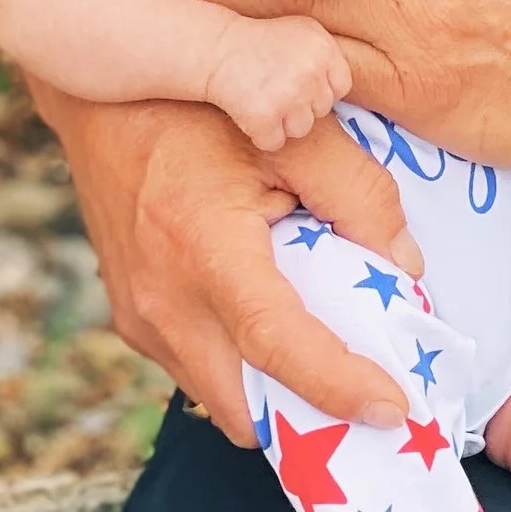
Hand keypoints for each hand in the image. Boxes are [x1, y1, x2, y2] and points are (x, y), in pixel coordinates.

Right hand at [21, 84, 422, 434]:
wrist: (104, 94)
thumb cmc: (201, 104)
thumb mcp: (294, 130)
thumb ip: (359, 193)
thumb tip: (406, 266)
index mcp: (203, 248)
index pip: (277, 345)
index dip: (339, 387)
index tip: (393, 409)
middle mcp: (161, 300)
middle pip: (245, 409)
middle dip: (308, 418)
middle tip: (370, 394)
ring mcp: (139, 316)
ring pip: (220, 397)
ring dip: (275, 395)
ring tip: (333, 357)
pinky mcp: (133, 317)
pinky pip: (198, 369)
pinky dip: (244, 368)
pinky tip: (281, 324)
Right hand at [203, 13, 351, 150]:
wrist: (217, 49)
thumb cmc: (262, 42)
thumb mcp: (304, 32)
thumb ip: (329, 57)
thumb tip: (354, 87)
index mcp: (324, 48)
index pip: (341, 87)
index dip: (320, 88)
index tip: (299, 81)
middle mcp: (310, 71)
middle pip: (322, 110)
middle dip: (301, 105)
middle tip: (275, 88)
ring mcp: (288, 95)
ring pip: (302, 130)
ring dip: (283, 122)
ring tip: (264, 98)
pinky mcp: (264, 116)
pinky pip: (275, 141)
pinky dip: (262, 134)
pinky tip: (250, 111)